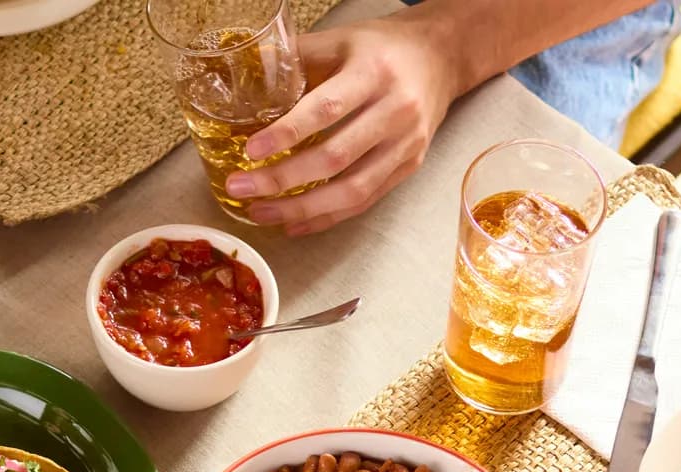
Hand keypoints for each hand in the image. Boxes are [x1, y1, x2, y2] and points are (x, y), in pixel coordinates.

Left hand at [226, 12, 468, 234]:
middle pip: (335, 157)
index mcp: (373, 73)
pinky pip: (366, 200)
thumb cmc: (382, 47)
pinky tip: (296, 224)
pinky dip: (328, 217)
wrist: (440, 57)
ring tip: (261, 212)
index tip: (251, 150)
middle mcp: (395, 111)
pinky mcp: (409, 166)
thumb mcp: (341, 39)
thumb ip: (297, 57)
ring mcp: (405, 144)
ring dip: (302, 208)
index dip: (287, 133)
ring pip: (352, 189)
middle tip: (240, 187)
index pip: (326, 109)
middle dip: (283, 179)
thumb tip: (249, 77)